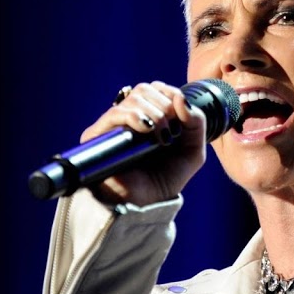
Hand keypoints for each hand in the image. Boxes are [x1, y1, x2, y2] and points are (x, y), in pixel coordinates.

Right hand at [80, 81, 209, 205]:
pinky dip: (135, 116)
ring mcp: (112, 126)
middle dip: (165, 107)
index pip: (156, 88)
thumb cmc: (165, 180)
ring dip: (154, 113)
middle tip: (170, 133)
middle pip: (145, 89)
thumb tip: (180, 97)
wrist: (144, 205)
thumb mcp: (192, 152)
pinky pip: (115, 113)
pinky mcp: (97, 137)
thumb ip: (196, 123)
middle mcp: (128, 118)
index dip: (171, 95)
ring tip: (161, 138)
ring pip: (133, 98)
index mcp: (148, 117)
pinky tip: (146, 129)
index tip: (181, 117)